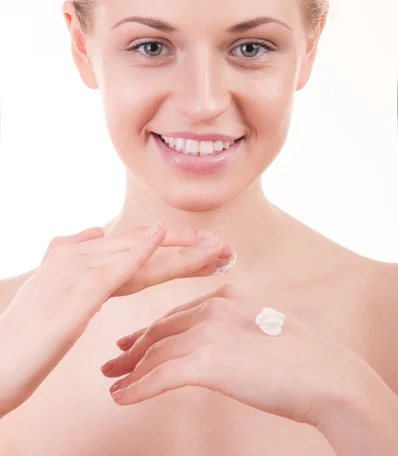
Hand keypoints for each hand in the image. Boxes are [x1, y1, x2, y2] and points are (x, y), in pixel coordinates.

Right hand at [0, 223, 233, 417]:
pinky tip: (161, 237)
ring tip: (215, 247)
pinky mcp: (74, 293)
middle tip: (223, 245)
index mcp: (78, 256)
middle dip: (186, 244)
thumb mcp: (55, 292)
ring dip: (180, 248)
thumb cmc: (26, 334)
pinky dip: (139, 251)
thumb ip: (77, 263)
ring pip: (138, 251)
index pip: (135, 245)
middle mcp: (77, 254)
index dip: (172, 246)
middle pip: (143, 243)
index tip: (206, 248)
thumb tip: (91, 232)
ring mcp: (75, 270)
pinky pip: (113, 266)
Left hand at [101, 284, 358, 427]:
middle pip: (160, 330)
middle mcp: (214, 307)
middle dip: (132, 349)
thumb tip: (221, 346)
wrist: (324, 375)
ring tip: (112, 384)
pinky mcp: (208, 361)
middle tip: (112, 364)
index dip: (150, 330)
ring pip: (156, 353)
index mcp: (226, 296)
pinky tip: (123, 398)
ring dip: (130, 371)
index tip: (132, 341)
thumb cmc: (301, 358)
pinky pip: (161, 376)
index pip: (177, 314)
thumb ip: (235, 329)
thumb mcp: (263, 329)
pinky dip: (138, 388)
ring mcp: (209, 332)